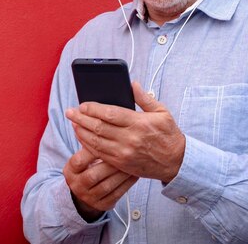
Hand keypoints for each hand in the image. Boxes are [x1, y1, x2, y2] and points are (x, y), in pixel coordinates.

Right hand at [63, 147, 137, 220]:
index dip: (91, 151)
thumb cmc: (89, 166)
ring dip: (121, 174)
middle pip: (93, 175)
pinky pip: (116, 195)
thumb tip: (93, 123)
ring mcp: (89, 198)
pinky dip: (127, 184)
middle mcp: (77, 186)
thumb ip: (89, 143)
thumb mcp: (83, 156)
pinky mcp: (102, 206)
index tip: (107, 141)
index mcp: (70, 172)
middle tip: (125, 152)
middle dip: (110, 164)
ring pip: (106, 186)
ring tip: (133, 162)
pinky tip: (134, 174)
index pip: (79, 161)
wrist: (86, 191)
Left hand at [65, 82, 185, 183]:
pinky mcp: (122, 164)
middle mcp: (130, 139)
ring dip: (81, 131)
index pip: (110, 114)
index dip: (93, 108)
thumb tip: (132, 84)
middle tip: (70, 112)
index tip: (83, 104)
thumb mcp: (162, 112)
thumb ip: (145, 98)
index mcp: (139, 123)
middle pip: (99, 127)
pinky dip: (88, 145)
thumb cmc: (169, 135)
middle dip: (81, 118)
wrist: (176, 162)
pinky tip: (82, 137)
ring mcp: (125, 153)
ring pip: (96, 141)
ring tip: (73, 123)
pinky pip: (100, 154)